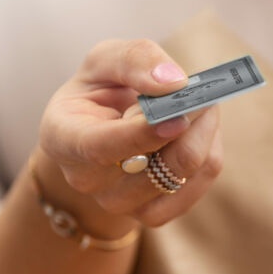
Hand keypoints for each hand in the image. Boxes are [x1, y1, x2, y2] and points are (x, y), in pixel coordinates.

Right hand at [36, 39, 222, 230]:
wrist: (104, 127)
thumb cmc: (101, 89)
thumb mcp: (105, 60)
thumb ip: (133, 59)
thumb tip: (173, 82)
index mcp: (63, 139)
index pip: (99, 147)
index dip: (141, 134)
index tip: (178, 116)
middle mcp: (86, 180)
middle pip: (154, 165)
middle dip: (188, 121)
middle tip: (203, 91)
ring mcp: (119, 203)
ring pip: (184, 172)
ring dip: (203, 131)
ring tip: (200, 104)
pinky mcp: (152, 213)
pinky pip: (200, 182)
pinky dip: (209, 149)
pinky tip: (198, 130)